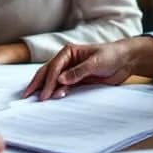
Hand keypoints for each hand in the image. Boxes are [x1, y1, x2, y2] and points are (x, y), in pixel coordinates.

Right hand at [22, 36, 152, 100]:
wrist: (125, 61)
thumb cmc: (111, 56)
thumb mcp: (96, 62)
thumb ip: (78, 71)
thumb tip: (61, 80)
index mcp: (68, 52)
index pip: (54, 68)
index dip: (48, 82)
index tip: (43, 94)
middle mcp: (66, 60)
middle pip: (48, 72)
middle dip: (37, 84)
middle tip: (27, 96)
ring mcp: (70, 70)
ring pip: (53, 80)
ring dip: (46, 89)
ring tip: (39, 100)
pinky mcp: (76, 79)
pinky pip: (63, 87)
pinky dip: (57, 92)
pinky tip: (53, 98)